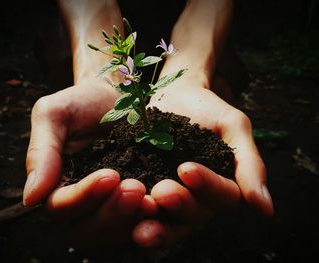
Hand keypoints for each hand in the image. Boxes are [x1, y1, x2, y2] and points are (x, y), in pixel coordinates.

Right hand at [23, 79, 158, 248]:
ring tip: (153, 199)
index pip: (61, 207)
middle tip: (134, 188)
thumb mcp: (55, 114)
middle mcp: (85, 205)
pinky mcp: (140, 204)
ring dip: (134, 221)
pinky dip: (156, 221)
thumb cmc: (85, 103)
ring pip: (117, 234)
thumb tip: (32, 198)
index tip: (109, 175)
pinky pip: (145, 224)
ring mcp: (113, 207)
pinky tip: (166, 203)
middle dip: (112, 214)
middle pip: (89, 231)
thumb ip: (41, 152)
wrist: (122, 95)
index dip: (82, 198)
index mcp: (59, 186)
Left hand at [132, 77, 273, 246]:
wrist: (172, 94)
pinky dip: (131, 210)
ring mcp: (169, 197)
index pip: (223, 197)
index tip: (187, 168)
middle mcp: (197, 199)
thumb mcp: (232, 127)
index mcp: (222, 188)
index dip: (208, 187)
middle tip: (162, 191)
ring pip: (167, 219)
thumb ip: (249, 164)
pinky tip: (119, 207)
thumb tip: (266, 211)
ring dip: (155, 219)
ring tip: (140, 208)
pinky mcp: (143, 189)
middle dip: (179, 205)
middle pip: (194, 215)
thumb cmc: (207, 108)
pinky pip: (139, 206)